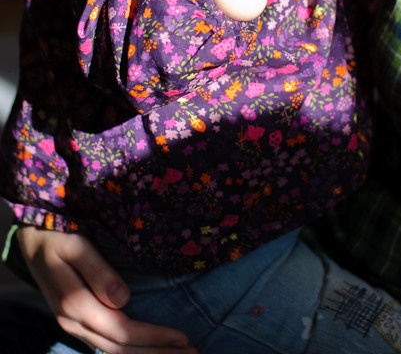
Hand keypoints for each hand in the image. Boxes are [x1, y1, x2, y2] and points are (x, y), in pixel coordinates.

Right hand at [17, 226, 197, 353]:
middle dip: (157, 353)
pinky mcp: (77, 320)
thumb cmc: (57, 235)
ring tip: (178, 353)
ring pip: (113, 350)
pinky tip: (147, 347)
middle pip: (121, 349)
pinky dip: (131, 348)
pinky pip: (106, 342)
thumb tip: (123, 300)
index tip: (183, 337)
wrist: (31, 237)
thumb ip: (98, 271)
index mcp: (76, 305)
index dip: (153, 338)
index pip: (122, 332)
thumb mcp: (75, 245)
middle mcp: (74, 322)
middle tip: (192, 353)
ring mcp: (74, 324)